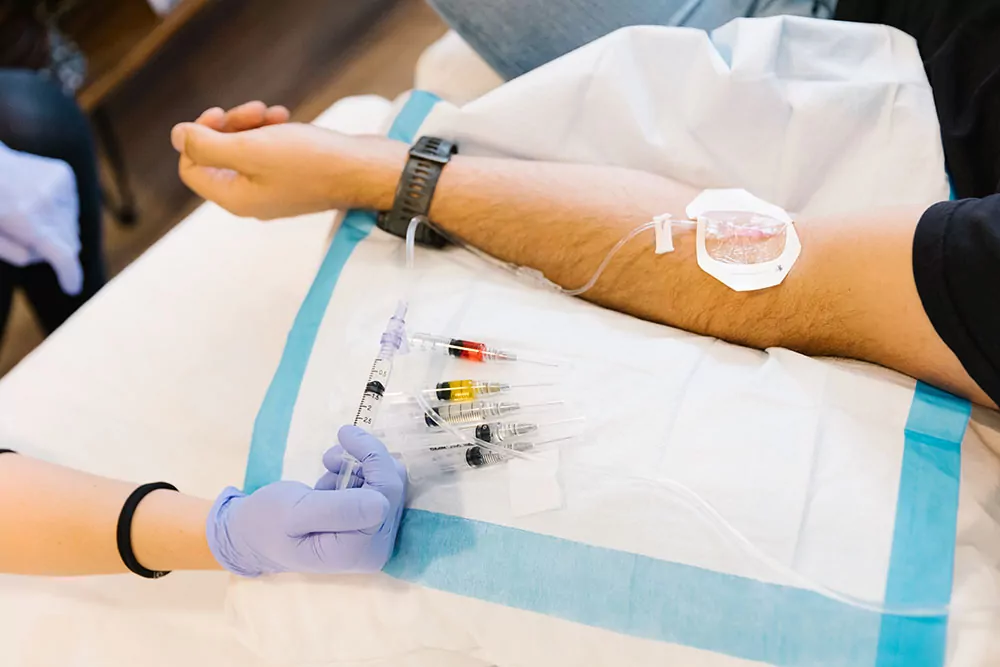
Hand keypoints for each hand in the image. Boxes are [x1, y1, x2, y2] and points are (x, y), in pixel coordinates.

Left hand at [0, 143, 81, 294]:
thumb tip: (43, 257)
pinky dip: (60, 210)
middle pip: (69, 242)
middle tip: (30, 239)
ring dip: (57, 228)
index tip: (71, 287)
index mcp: (25, 220)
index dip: (70, 275)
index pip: (64, 256)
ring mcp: (58, 185)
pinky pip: (72, 206)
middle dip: (55, 248)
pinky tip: (38, 200)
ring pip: (71, 225)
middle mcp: (46, 202)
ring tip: (30, 215)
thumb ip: (16, 253)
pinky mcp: (64, 175)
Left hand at [171, 101, 403, 219]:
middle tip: (253, 110)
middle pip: (218, 157)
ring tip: (275, 112)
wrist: (365, 171)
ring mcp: (274, 191)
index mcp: (236, 198)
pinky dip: (272, 133)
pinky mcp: (295, 180)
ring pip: (244, 152)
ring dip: (252, 125)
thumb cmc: (312, 162)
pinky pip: (268, 154)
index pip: (192, 168)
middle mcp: (252, 199)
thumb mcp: (251, 149)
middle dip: (229, 126)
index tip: (221, 115)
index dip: (197, 137)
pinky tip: (287, 119)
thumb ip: (207, 144)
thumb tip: (176, 137)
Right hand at [206, 425, 406, 575]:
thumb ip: (337, 510)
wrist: (254, 534)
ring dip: (358, 467)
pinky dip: (356, 475)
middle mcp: (375, 548)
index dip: (371, 458)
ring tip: (327, 467)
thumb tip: (382, 503)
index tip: (344, 433)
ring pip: (387, 483)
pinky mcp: (370, 524)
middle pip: (392, 488)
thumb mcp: (295, 513)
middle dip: (364, 461)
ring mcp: (375, 537)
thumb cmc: (268, 523)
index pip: (385, 495)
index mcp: (357, 551)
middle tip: (330, 454)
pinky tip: (331, 480)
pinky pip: (377, 487)